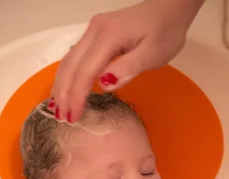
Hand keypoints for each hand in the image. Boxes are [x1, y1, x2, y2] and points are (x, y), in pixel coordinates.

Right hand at [52, 0, 202, 121]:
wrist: (170, 8)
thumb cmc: (165, 32)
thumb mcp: (152, 55)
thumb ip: (127, 68)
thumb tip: (103, 83)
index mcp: (108, 36)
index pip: (85, 72)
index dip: (77, 97)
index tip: (73, 118)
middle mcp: (95, 30)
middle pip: (71, 66)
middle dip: (64, 93)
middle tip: (61, 118)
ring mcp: (93, 30)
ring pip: (69, 60)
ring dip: (62, 85)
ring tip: (58, 108)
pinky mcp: (96, 33)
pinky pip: (75, 56)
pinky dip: (68, 74)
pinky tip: (66, 88)